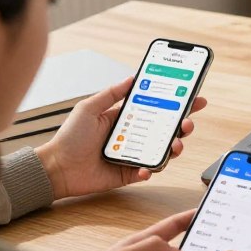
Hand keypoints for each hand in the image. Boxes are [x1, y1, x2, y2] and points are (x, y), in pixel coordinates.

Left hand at [36, 77, 207, 200]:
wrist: (57, 168)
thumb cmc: (69, 138)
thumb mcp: (89, 108)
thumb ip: (111, 93)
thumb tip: (132, 77)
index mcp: (126, 118)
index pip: (158, 108)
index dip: (177, 104)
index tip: (193, 98)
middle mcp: (134, 136)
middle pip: (167, 129)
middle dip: (183, 125)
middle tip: (188, 122)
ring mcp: (134, 155)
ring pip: (163, 150)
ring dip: (175, 147)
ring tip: (175, 144)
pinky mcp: (130, 173)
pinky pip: (149, 170)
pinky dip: (152, 169)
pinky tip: (147, 167)